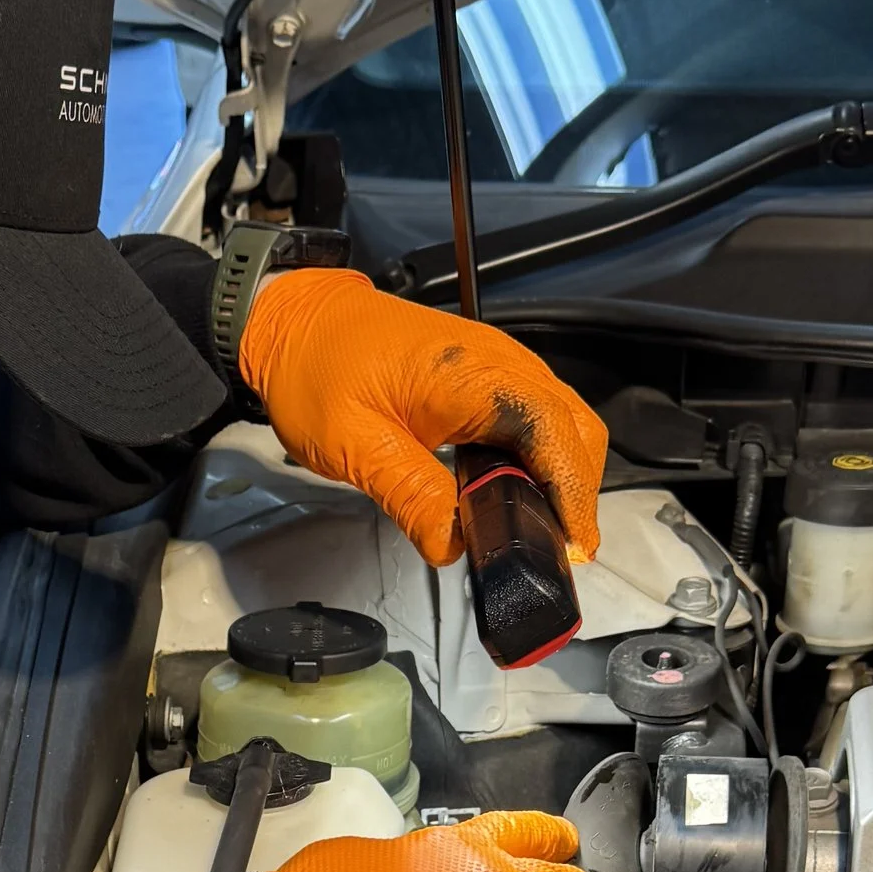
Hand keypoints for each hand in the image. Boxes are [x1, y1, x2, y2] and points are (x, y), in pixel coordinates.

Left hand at [236, 268, 607, 567]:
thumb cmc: (315, 368)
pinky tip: (517, 494)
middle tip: (558, 551)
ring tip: (541, 531)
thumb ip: (411, 494)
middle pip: (575, 428)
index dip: (572, 491)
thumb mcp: (354, 443)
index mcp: (472, 374)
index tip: (574, 544)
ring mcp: (497, 365)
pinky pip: (535, 416)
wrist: (295, 320)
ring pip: (562, 422)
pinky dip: (541, 458)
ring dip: (563, 476)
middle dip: (577, 491)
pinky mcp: (486, 375)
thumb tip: (453, 545)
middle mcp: (498, 362)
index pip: (552, 431)